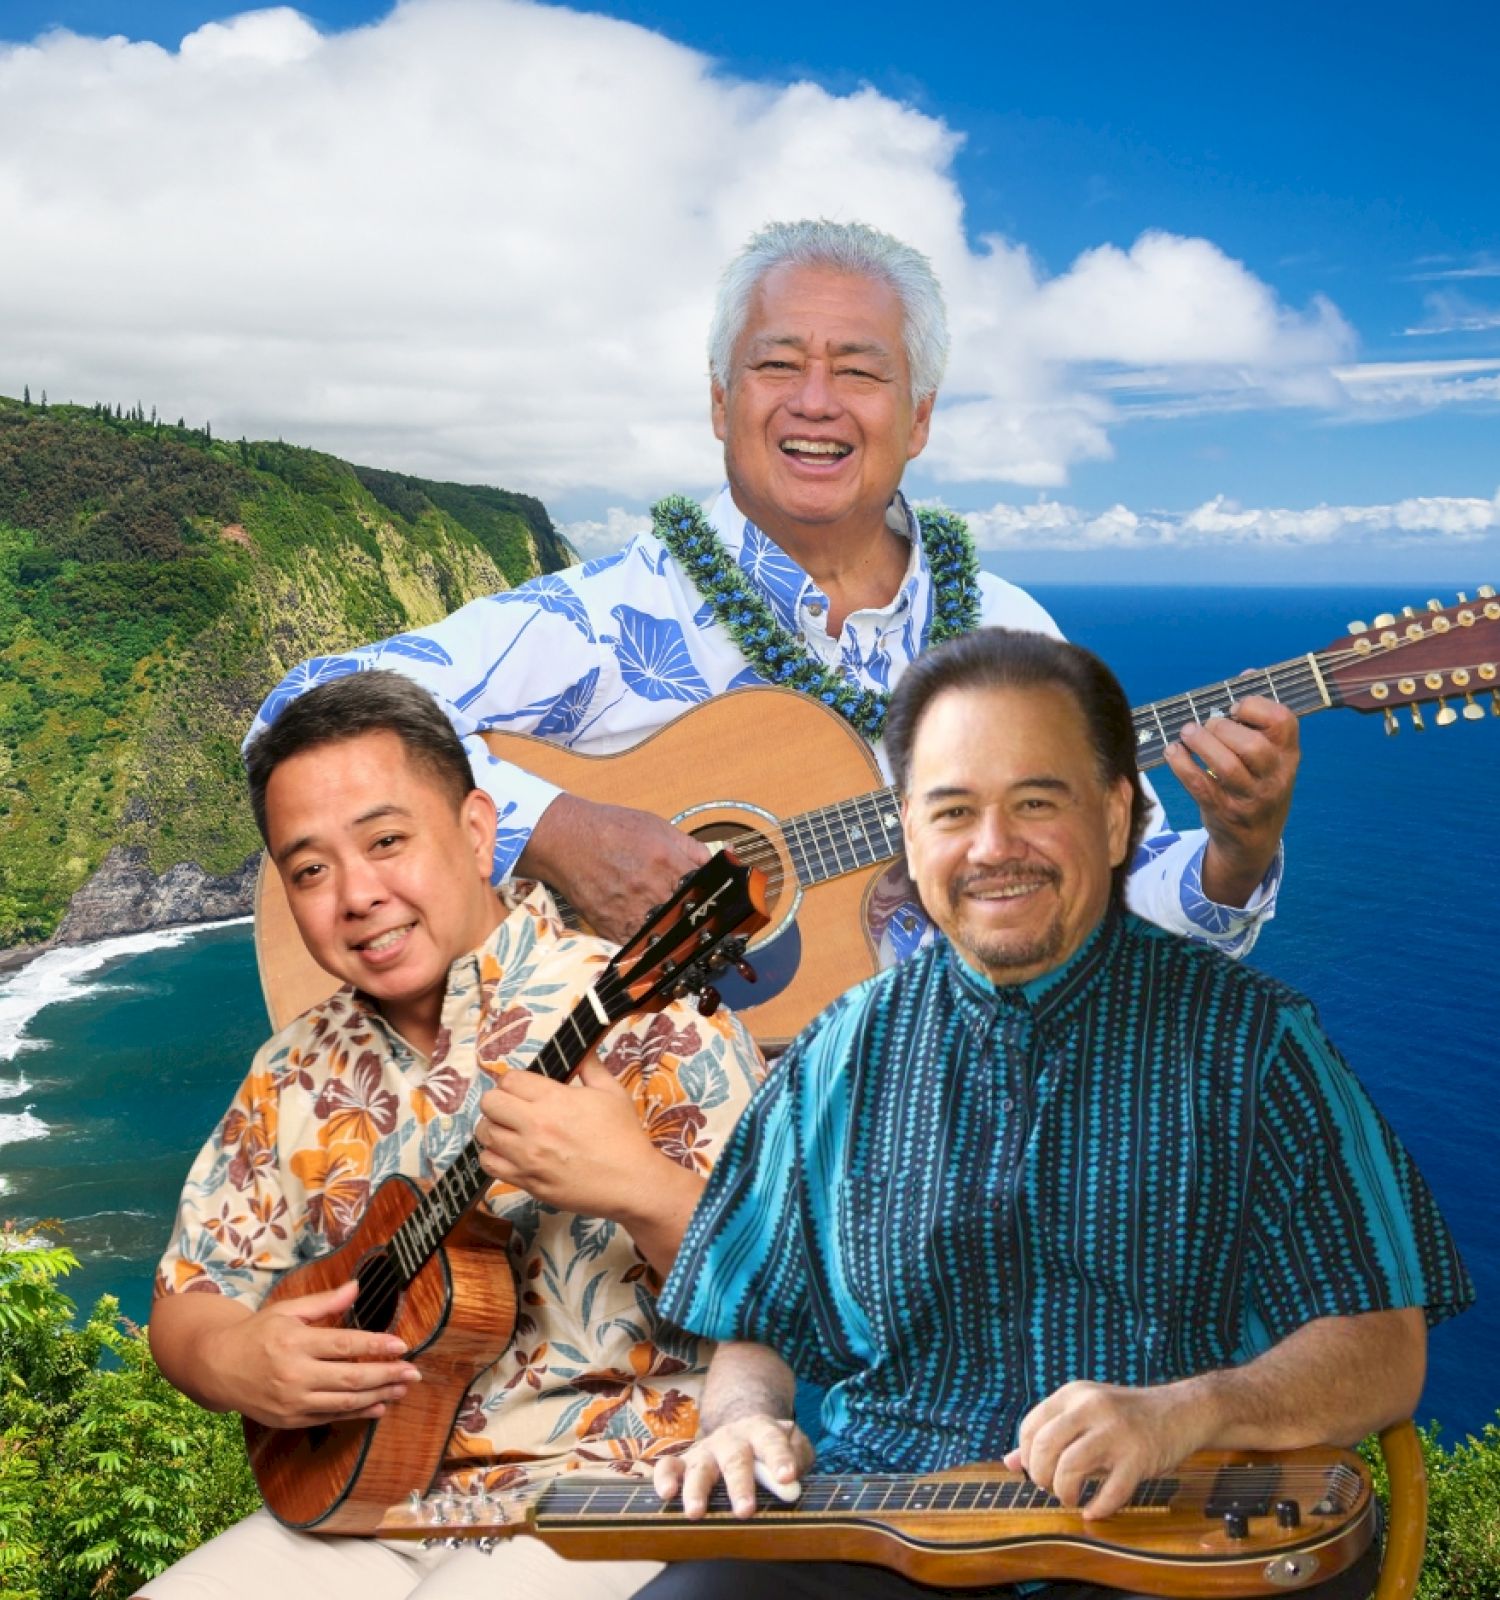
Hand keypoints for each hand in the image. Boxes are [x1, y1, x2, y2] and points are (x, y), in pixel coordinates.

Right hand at [209, 1279, 419, 1428]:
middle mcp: (294, 1375)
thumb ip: (324, 1302)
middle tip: (413, 1371)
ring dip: (378, 1396)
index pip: (345, 1345)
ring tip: (402, 1388)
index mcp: (295, 1342)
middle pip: (350, 1378)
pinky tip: (378, 1406)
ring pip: (344, 1402)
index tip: (401, 1345)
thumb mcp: (287, 1310)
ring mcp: (292, 1401)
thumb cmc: (256, 1333)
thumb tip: (357, 1286)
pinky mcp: (289, 1420)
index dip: (376, 1346)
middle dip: (386, 1375)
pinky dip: (356, 1413)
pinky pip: (330, 1418)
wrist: (217, 1367)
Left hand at [476, 1060, 662, 1218]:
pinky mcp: (526, 1181)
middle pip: (490, 1103)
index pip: (509, 1079)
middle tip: (513, 1107)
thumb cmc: (623, 1136)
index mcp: (554, 1099)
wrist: (630, 1182)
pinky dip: (493, 1155)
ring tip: (509, 1130)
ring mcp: (527, 1156)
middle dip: (499, 1100)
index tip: (522, 1088)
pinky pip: (489, 1164)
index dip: (514, 1080)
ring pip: (484, 1133)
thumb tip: (580, 1048)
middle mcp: (535, 1126)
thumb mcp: (612, 1092)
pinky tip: (509, 1152)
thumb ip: (590, 1066)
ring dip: (494, 1127)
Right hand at [519, 793, 709, 942]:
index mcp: (670, 864)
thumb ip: (692, 848)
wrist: (566, 840)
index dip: (716, 901)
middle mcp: (653, 890)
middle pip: (690, 919)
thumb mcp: (658, 827)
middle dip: (698, 922)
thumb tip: (721, 863)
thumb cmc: (612, 829)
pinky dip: (649, 946)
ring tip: (682, 939)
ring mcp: (632, 912)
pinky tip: (654, 942)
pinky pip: (639, 946)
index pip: (708, 892)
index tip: (720, 907)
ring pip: (667, 938)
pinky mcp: (612, 928)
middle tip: (705, 927)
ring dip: (676, 938)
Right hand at [653, 1416, 813, 1518]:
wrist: (741, 1429)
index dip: (779, 1458)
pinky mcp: (684, 1462)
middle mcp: (731, 1439)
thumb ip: (798, 1454)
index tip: (787, 1477)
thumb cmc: (770, 1447)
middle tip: (745, 1511)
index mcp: (760, 1431)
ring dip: (696, 1489)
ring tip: (696, 1512)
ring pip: (699, 1467)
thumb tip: (793, 1477)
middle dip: (739, 1485)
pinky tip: (666, 1495)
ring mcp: (706, 1450)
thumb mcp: (792, 1443)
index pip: (771, 1442)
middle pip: (735, 1459)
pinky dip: (664, 1479)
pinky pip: (668, 1466)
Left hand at [1005, 1380, 1210, 1520]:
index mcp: (1073, 1394)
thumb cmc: (1124, 1417)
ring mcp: (1116, 1431)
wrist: (1180, 1411)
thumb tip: (1009, 1462)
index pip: (1030, 1427)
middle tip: (1052, 1488)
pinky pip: (1110, 1492)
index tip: (1039, 1470)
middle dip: (1041, 1477)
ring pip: (1070, 1467)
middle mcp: (1091, 1407)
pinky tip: (1093, 1510)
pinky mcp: (1140, 1457)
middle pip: (1045, 1447)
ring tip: (1071, 1498)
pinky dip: (1097, 1508)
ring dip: (1064, 1492)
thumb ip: (1047, 1435)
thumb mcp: (1083, 1415)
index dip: (1027, 1456)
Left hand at [1163, 692, 1298, 906]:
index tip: (1235, 706)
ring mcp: (1250, 798)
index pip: (1284, 722)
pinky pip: (1199, 785)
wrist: (1253, 841)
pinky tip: (1173, 751)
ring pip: (1226, 767)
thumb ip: (1259, 717)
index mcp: (1289, 755)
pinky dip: (1181, 764)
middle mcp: (1274, 777)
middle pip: (1252, 746)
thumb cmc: (1257, 783)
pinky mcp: (1223, 812)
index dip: (1256, 706)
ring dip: (1200, 743)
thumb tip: (1248, 674)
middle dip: (1222, 728)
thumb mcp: (1270, 756)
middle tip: (1206, 724)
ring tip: (1187, 733)